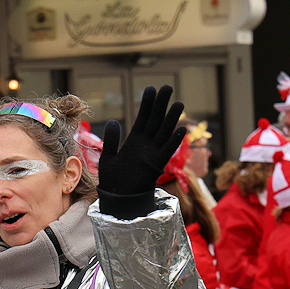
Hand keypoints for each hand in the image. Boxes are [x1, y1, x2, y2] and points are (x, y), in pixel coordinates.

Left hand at [98, 85, 185, 200]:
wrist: (117, 201)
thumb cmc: (113, 182)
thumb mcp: (108, 158)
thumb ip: (111, 141)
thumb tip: (113, 121)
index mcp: (134, 142)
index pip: (143, 118)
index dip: (147, 104)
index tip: (152, 88)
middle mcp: (145, 146)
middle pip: (155, 121)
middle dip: (161, 105)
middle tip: (168, 87)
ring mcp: (152, 155)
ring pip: (163, 133)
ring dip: (171, 119)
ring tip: (179, 103)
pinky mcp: (155, 166)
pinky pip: (166, 152)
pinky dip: (173, 141)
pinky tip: (181, 130)